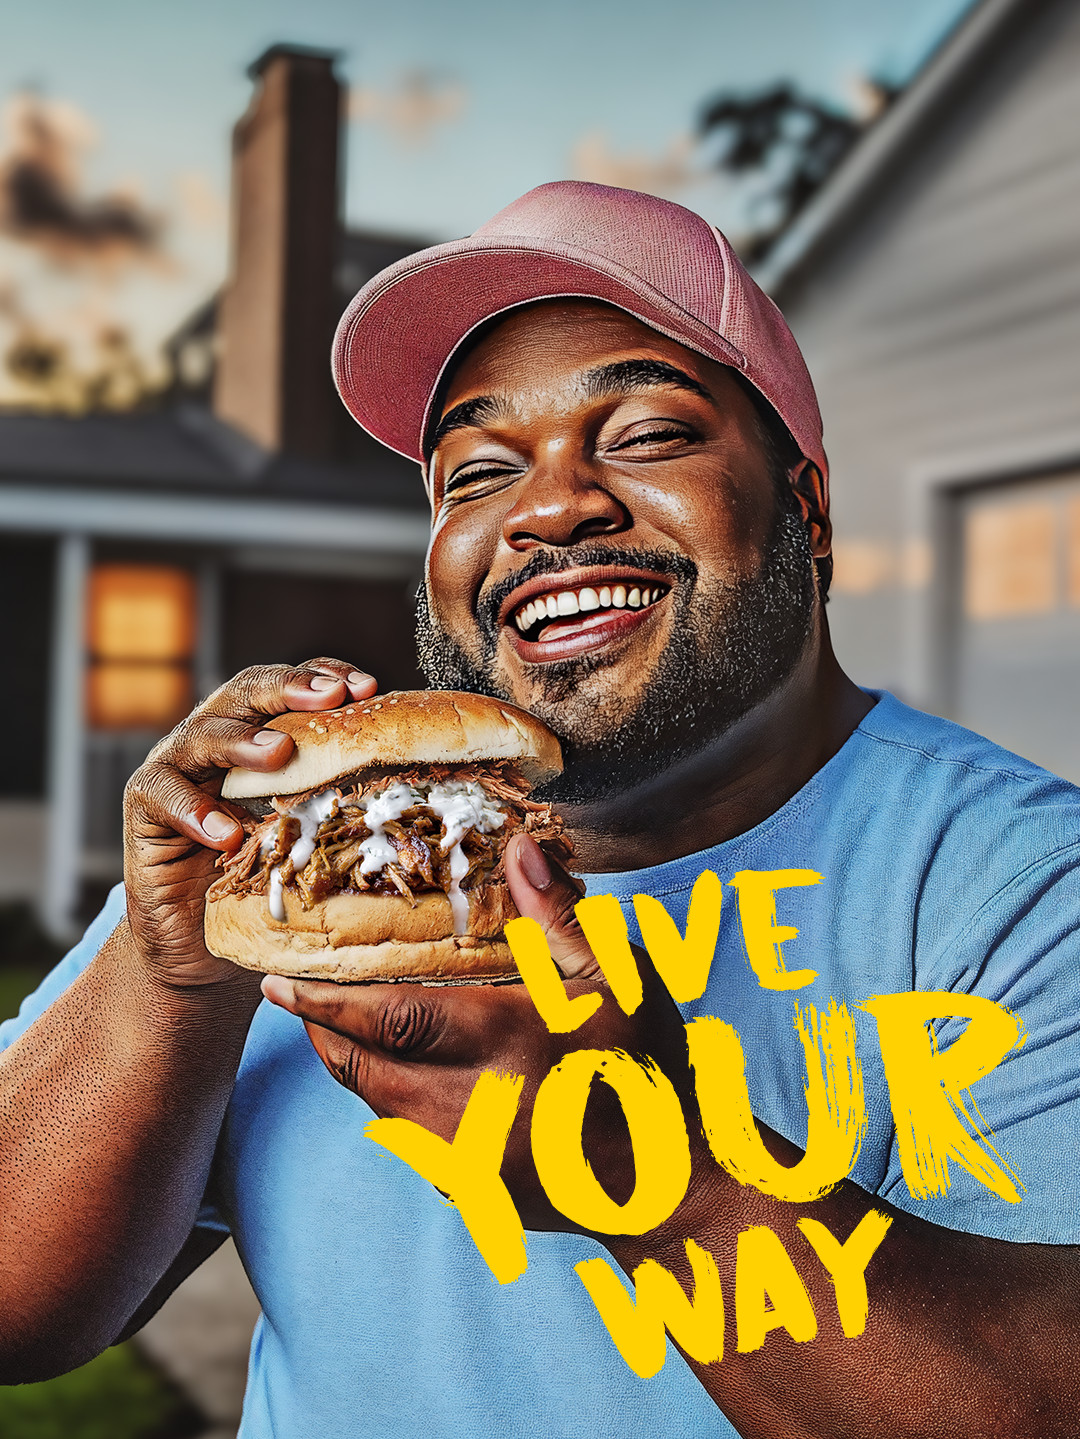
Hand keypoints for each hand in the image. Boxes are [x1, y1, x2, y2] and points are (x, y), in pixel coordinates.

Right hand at [123, 658, 377, 988]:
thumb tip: (427, 800)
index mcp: (266, 736)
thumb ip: (350, 812)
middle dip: (289, 688)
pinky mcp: (144, 808)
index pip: (296, 688)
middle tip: (326, 697)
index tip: (369, 686)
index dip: (327, 676)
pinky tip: (226, 832)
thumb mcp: (318, 845)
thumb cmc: (271, 890)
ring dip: (243, 741)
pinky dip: (195, 811)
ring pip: (203, 734)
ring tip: (277, 754)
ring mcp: (178, 769)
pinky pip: (163, 796)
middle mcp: (220, 741)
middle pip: (248, 691)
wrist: (203, 952)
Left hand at [262, 833, 696, 1232]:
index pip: (391, 1020)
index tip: (278, 982)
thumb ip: (559, 916)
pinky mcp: (470, 1188)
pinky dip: (386, 1100)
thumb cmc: (646, 1066)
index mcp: (507, 1043)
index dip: (327, 1002)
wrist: (667, 1182)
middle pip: (363, 1068)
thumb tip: (517, 848)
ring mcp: (466, 1158)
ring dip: (349, 1064)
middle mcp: (473, 1106)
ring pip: (377, 1104)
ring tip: (332, 1026)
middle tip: (289, 997)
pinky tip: (395, 1073)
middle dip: (321, 1032)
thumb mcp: (619, 979)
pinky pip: (405, 1138)